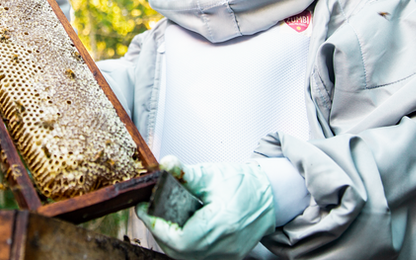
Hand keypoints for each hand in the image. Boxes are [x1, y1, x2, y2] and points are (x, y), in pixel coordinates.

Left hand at [137, 156, 274, 259]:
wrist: (270, 196)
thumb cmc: (245, 184)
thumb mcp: (212, 174)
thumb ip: (185, 173)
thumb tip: (166, 164)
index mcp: (222, 224)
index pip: (180, 239)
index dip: (156, 226)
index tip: (145, 209)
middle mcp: (225, 245)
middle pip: (179, 251)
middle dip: (159, 231)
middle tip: (150, 212)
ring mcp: (227, 254)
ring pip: (186, 256)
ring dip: (170, 239)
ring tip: (163, 218)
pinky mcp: (228, 256)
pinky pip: (198, 256)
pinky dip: (184, 244)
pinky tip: (180, 227)